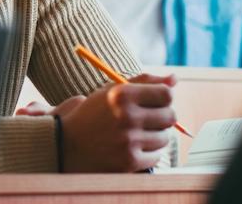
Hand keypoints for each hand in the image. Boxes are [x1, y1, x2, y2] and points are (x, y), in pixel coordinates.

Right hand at [56, 72, 177, 172]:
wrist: (67, 144)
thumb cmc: (93, 114)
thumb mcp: (112, 91)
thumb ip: (143, 81)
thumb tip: (174, 79)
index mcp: (122, 94)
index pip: (166, 94)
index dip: (164, 98)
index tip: (156, 102)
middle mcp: (126, 116)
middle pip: (170, 116)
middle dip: (162, 118)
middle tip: (147, 120)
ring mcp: (128, 140)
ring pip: (164, 138)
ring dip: (154, 137)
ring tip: (135, 135)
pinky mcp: (129, 161)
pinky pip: (156, 157)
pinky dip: (147, 154)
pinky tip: (131, 149)